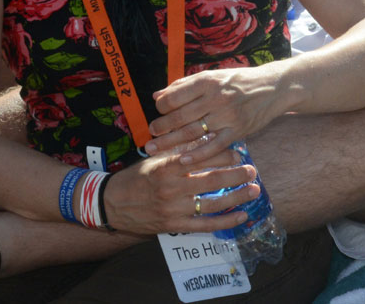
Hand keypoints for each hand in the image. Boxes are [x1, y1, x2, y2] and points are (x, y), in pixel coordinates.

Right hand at [102, 143, 258, 234]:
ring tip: (254, 190)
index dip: (223, 155)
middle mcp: (172, 188)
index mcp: (167, 167)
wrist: (110, 204)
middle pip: (212, 180)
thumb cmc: (136, 177)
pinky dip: (225, 222)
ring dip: (236, 197)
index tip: (239, 153)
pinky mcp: (174, 226)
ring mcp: (174, 209)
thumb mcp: (155, 158)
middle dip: (236, 175)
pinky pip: (204, 225)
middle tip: (253, 170)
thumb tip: (209, 138)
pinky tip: (242, 216)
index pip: (201, 158)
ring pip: (212, 204)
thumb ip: (180, 150)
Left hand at [145, 64, 287, 156]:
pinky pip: (214, 145)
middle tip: (150, 136)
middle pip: (180, 116)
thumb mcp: (214, 76)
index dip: (161, 106)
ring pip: (192, 132)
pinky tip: (183, 160)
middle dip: (161, 128)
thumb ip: (185, 85)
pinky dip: (198, 154)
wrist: (275, 87)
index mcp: (208, 81)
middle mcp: (216, 97)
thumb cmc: (240, 81)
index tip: (158, 112)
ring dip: (170, 142)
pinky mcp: (238, 130)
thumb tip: (157, 95)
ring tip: (154, 149)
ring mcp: (227, 115)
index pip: (175, 96)